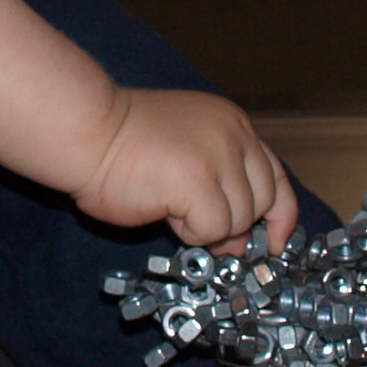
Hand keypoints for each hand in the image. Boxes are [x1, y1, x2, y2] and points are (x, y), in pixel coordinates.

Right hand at [80, 88, 295, 249]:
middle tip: (200, 228)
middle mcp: (234, 136)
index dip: (280, 214)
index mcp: (233, 124)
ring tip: (170, 206)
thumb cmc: (123, 144)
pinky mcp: (198, 182)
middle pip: (263, 202)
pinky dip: (190, 233)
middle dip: (237, 226)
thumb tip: (239, 242)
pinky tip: (164, 211)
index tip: (275, 242)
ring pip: (239, 220)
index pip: (276, 175)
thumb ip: (220, 186)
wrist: (86, 131)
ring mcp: (219, 157)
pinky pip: (213, 230)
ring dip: (205, 227)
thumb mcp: (188, 153)